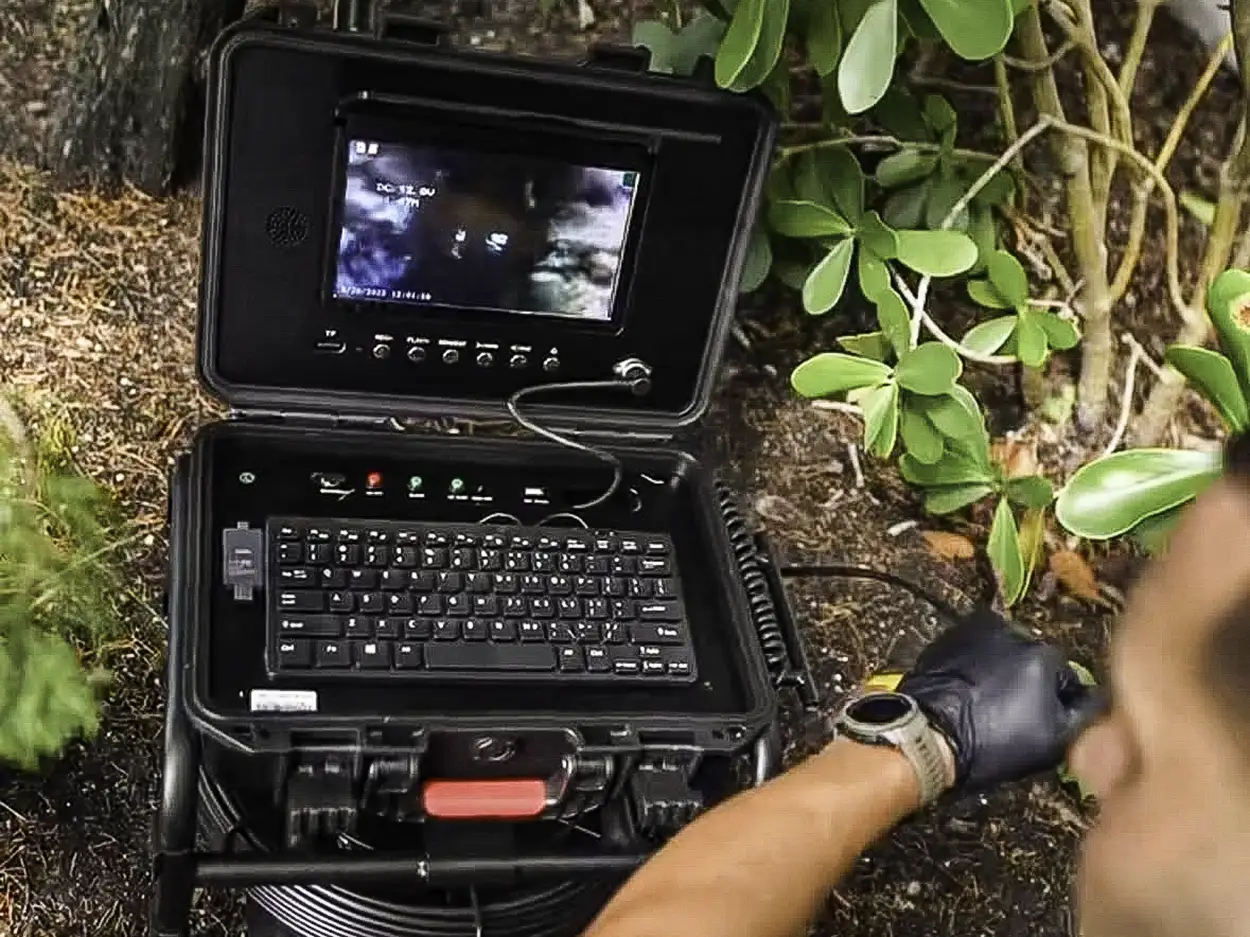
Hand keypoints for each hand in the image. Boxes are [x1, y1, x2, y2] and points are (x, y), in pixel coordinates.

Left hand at [898, 608, 1105, 790]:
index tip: (1043, 724)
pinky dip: (975, 669)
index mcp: (1043, 653)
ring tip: (988, 706)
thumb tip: (1101, 699)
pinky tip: (968, 694)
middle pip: (1034, 662)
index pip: (1068, 679)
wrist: (928, 736)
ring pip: (1003, 656)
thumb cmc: (991, 743)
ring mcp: (974, 631)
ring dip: (1002, 673)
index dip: (1059, 706)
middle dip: (1030, 685)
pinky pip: (973, 653)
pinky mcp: (946, 638)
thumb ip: (1086, 714)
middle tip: (1014, 716)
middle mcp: (1011, 631)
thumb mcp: (1054, 740)